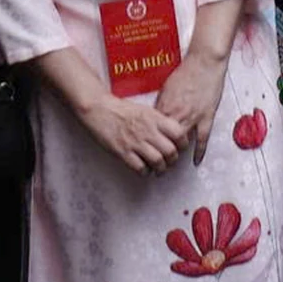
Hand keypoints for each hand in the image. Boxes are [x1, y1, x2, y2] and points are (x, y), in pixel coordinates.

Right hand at [75, 93, 190, 173]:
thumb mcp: (147, 110)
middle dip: (173, 160)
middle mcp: (147, 131)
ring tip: (159, 169)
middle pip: (170, 151)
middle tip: (170, 162)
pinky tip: (144, 170)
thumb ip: (161, 122)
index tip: (180, 148)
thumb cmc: (123, 109)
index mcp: (155, 119)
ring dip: (161, 169)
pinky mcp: (122, 151)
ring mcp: (134, 142)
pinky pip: (139, 167)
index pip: (179, 134)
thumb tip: (175, 134)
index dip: (183, 144)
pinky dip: (145, 172)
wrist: (99, 109)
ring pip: (157, 161)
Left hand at [154, 49, 230, 164]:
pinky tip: (196, 162)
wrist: (204, 63)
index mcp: (164, 107)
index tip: (142, 152)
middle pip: (164, 139)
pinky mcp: (206, 117)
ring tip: (170, 166)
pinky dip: (199, 151)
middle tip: (153, 164)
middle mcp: (176, 114)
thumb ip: (162, 104)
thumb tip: (156, 116)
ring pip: (181, 142)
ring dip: (175, 155)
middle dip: (158, 153)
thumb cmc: (185, 72)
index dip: (146, 143)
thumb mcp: (167, 88)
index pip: (152, 130)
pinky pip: (203, 138)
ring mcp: (192, 116)